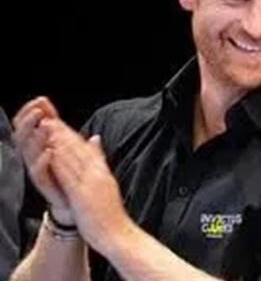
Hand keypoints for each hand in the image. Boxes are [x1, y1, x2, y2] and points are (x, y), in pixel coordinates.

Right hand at [12, 97, 72, 223]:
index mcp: (38, 145)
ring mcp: (37, 170)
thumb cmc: (67, 172)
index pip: (28, 124)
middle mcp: (33, 156)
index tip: (41, 100)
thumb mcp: (64, 145)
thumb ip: (57, 126)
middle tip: (39, 110)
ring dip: (37, 137)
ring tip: (45, 126)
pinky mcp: (43, 184)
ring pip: (28, 152)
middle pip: (22, 135)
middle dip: (29, 121)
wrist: (73, 202)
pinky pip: (39, 171)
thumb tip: (50, 105)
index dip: (31, 111)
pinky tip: (50, 151)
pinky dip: (44, 160)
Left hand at [41, 118, 133, 253]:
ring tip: (48, 129)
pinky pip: (68, 176)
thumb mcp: (109, 185)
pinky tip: (51, 154)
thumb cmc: (112, 215)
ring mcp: (89, 185)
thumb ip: (101, 164)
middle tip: (51, 119)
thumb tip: (97, 142)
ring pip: (72, 159)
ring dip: (60, 143)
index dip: (73, 136)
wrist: (118, 234)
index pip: (87, 150)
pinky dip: (60, 163)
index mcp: (103, 173)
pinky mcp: (81, 195)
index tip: (61, 124)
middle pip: (78, 150)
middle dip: (64, 134)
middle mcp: (97, 176)